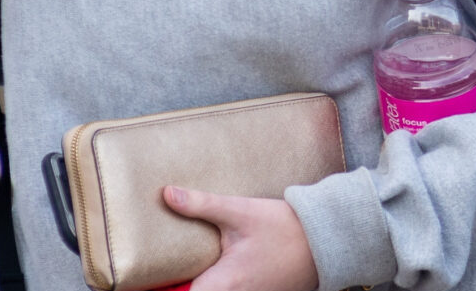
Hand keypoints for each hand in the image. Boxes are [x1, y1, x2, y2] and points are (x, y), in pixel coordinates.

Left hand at [162, 186, 319, 290]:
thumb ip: (202, 204)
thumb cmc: (285, 228)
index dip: (164, 289)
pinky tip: (214, 270)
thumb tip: (167, 194)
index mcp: (224, 284)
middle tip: (168, 269)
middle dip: (182, 284)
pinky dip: (218, 285)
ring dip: (200, 284)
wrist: (325, 241)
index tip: (149, 280)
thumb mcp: (241, 212)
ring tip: (189, 268)